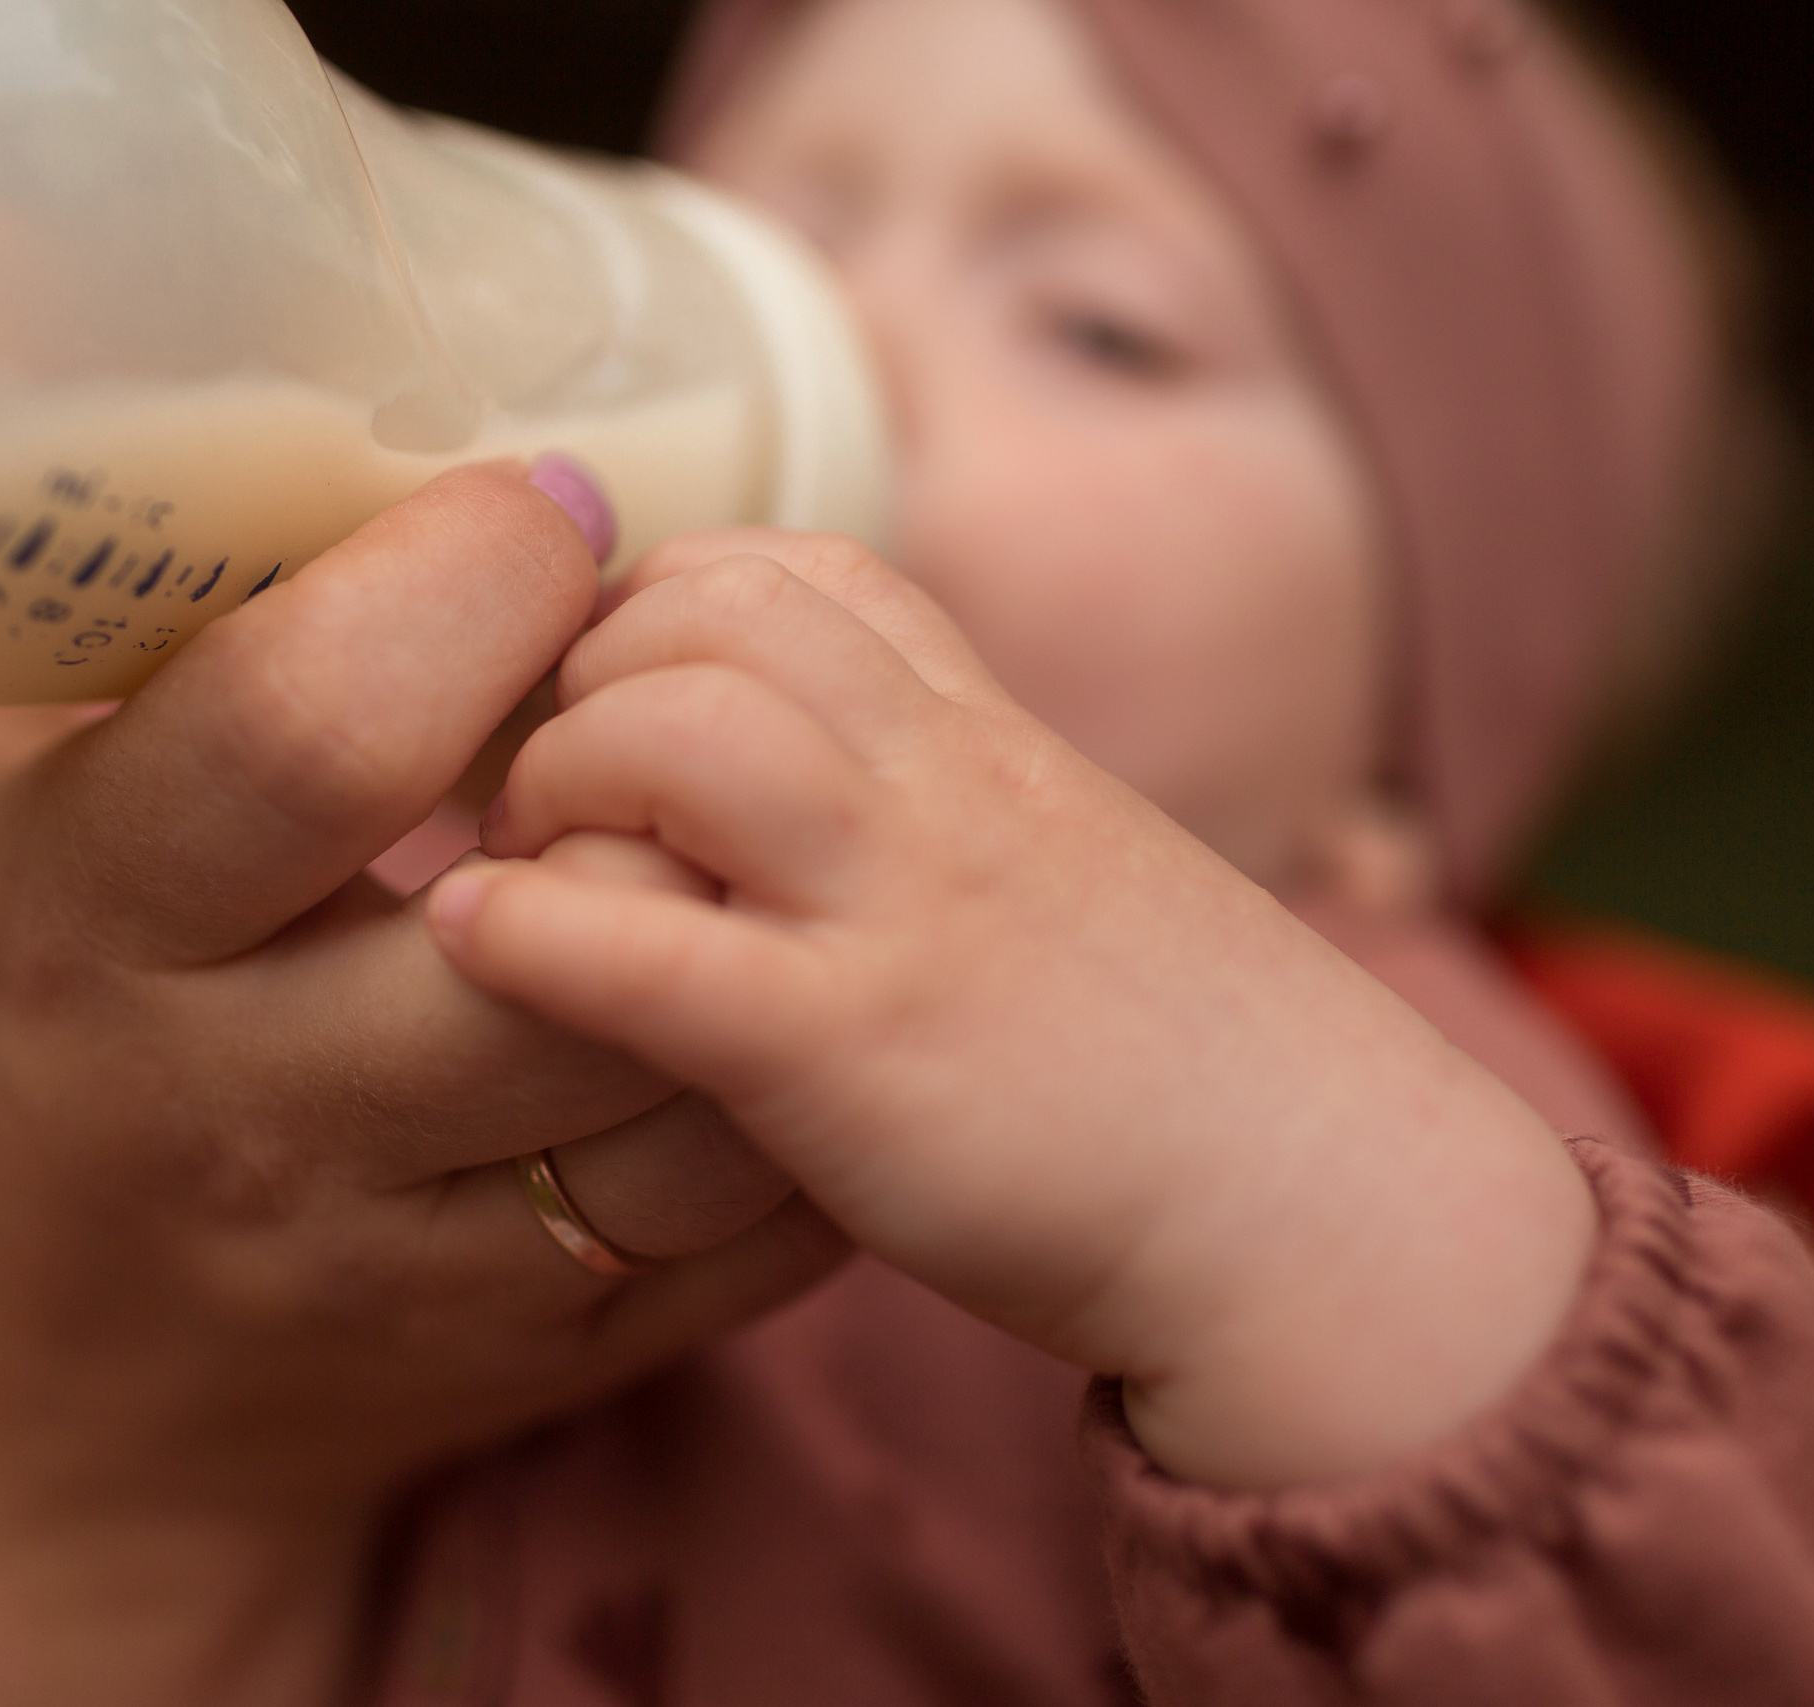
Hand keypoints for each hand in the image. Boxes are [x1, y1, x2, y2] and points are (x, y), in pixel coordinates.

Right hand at [0, 472, 837, 1706]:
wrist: (67, 1411)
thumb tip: (41, 366)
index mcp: (84, 935)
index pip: (311, 731)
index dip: (469, 581)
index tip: (545, 509)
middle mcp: (253, 1116)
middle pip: (552, 922)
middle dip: (648, 760)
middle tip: (656, 675)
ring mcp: (422, 1262)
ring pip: (697, 1074)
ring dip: (756, 911)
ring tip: (722, 814)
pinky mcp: (560, 1349)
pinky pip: (764, 1204)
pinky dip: (805, 1069)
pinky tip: (762, 968)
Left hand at [428, 531, 1595, 1491]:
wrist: (1336, 1212)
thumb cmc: (1183, 1062)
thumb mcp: (1065, 871)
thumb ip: (937, 804)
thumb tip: (793, 788)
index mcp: (991, 735)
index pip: (788, 568)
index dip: (652, 611)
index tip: (599, 702)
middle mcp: (945, 785)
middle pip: (698, 616)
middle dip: (571, 684)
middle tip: (531, 800)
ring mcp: (903, 909)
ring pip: (667, 735)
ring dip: (549, 787)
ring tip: (524, 872)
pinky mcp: (860, 1054)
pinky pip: (651, 954)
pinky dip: (533, 934)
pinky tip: (478, 943)